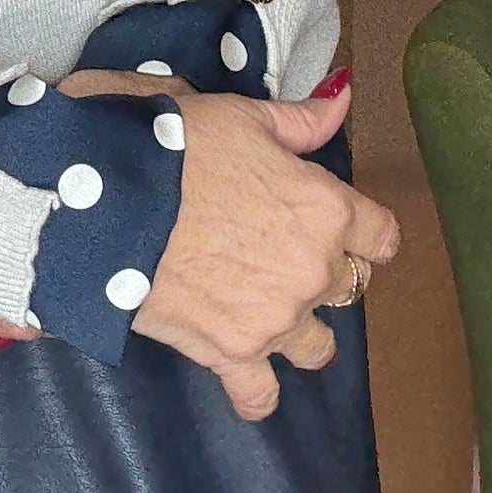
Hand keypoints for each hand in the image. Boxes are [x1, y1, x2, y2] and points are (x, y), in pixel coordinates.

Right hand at [0, 74, 398, 423]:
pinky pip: (261, 394)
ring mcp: (277, 319)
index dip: (361, 227)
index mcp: (326, 209)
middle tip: (276, 250)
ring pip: (319, 346)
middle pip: (350, 287)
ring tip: (264, 306)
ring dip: (299, 328)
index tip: (334, 223)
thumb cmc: (176, 146)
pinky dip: (255, 388)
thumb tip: (343, 97)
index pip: (381, 235)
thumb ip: (302, 120)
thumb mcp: (242, 117)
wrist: (109, 200)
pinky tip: (242, 368)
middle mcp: (314, 271)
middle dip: (322, 269)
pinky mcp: (232, 354)